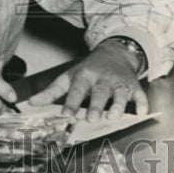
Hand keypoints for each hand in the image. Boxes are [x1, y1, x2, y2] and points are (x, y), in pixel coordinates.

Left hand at [28, 44, 147, 121]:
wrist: (114, 53)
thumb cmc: (88, 70)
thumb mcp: (68, 77)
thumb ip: (51, 92)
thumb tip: (31, 103)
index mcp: (84, 76)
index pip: (76, 90)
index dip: (71, 103)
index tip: (66, 116)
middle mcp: (102, 79)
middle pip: (99, 93)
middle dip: (96, 105)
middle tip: (92, 118)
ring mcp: (119, 82)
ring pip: (120, 94)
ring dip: (118, 105)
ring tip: (114, 116)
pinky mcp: (134, 86)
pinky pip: (140, 94)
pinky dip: (142, 103)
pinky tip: (142, 111)